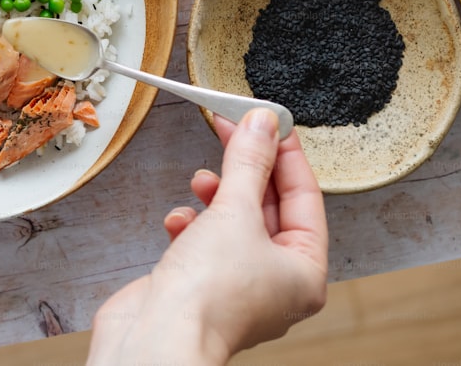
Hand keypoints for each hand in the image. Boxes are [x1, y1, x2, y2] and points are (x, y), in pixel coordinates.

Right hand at [87, 108, 327, 364]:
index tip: (268, 121)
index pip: (304, 198)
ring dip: (216, 196)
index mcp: (304, 272)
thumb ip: (249, 162)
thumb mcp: (235, 211)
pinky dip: (191, 225)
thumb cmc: (208, 295)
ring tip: (201, 181)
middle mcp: (275, 283)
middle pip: (267, 207)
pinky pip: (203, 241)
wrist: (155, 340)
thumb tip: (263, 124)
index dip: (285, 155)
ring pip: (233, 222)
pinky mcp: (200, 285)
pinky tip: (178, 221)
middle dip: (245, 170)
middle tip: (231, 129)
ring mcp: (236, 285)